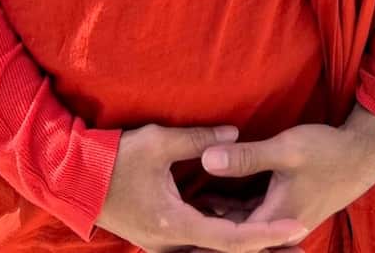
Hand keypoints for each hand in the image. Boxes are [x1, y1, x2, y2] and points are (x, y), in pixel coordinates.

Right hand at [96, 122, 308, 252]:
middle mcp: (172, 244)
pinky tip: (242, 226)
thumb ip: (199, 139)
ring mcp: (165, 245)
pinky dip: (225, 238)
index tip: (298, 226)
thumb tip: (235, 133)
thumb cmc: (114, 159)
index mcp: (175, 225)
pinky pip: (200, 244)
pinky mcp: (160, 237)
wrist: (74, 179)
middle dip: (266, 247)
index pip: (233, 238)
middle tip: (300, 241)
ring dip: (247, 244)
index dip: (268, 233)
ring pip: (214, 251)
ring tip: (280, 238)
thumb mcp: (159, 141)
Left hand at [191, 107, 374, 248]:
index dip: (203, 240)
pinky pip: (252, 213)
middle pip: (236, 235)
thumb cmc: (326, 151)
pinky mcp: (284, 205)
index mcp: (276, 218)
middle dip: (207, 232)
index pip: (232, 239)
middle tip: (173, 228)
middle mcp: (278, 223)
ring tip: (184, 209)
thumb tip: (206, 159)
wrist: (360, 154)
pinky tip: (211, 197)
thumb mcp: (284, 150)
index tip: (176, 241)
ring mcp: (282, 216)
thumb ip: (245, 157)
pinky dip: (232, 209)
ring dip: (218, 219)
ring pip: (243, 224)